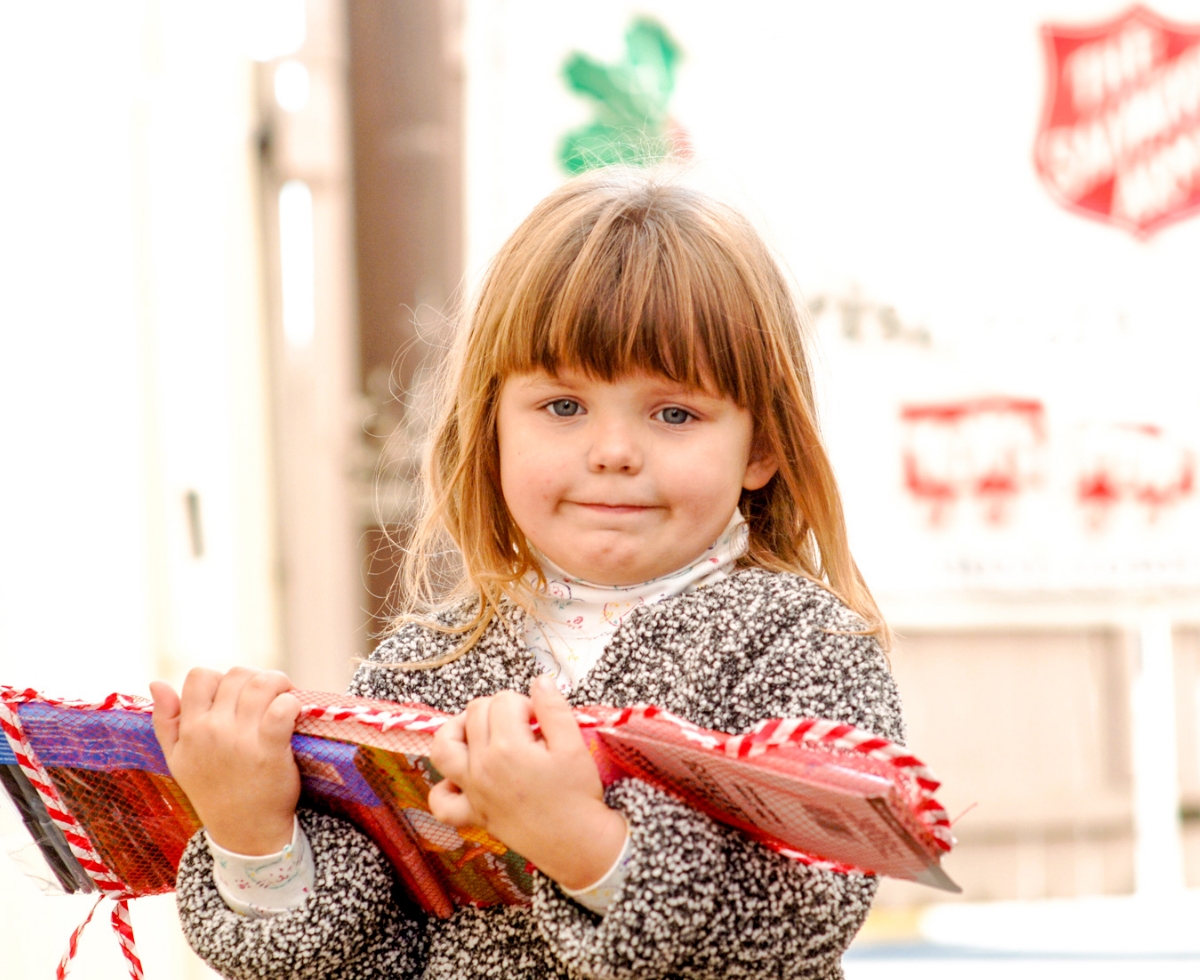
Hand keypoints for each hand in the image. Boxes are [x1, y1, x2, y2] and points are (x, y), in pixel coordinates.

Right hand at [150, 668, 301, 855]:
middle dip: (254, 678)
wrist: (244, 832)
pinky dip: (292, 702)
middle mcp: (212, 730)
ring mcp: (241, 739)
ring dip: (278, 683)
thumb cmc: (213, 792)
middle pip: (236, 675)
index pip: (199, 677)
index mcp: (190, 729)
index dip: (220, 679)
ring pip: (261, 684)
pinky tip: (292, 713)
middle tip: (267, 695)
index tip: (235, 696)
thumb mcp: (178, 760)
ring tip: (283, 696)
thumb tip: (157, 683)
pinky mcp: (270, 748)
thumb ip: (166, 721)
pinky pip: (282, 707)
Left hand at [427, 676, 626, 890]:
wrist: (578, 845)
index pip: (504, 700)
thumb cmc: (578, 795)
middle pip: (474, 713)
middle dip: (499, 710)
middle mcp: (481, 767)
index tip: (542, 721)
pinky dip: (446, 786)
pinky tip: (466, 778)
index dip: (526, 703)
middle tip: (526, 727)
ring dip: (458, 731)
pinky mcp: (473, 814)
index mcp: (507, 748)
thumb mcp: (574, 745)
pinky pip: (441, 801)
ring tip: (482, 732)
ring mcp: (472, 791)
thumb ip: (553, 709)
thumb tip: (540, 681)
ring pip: (443, 747)